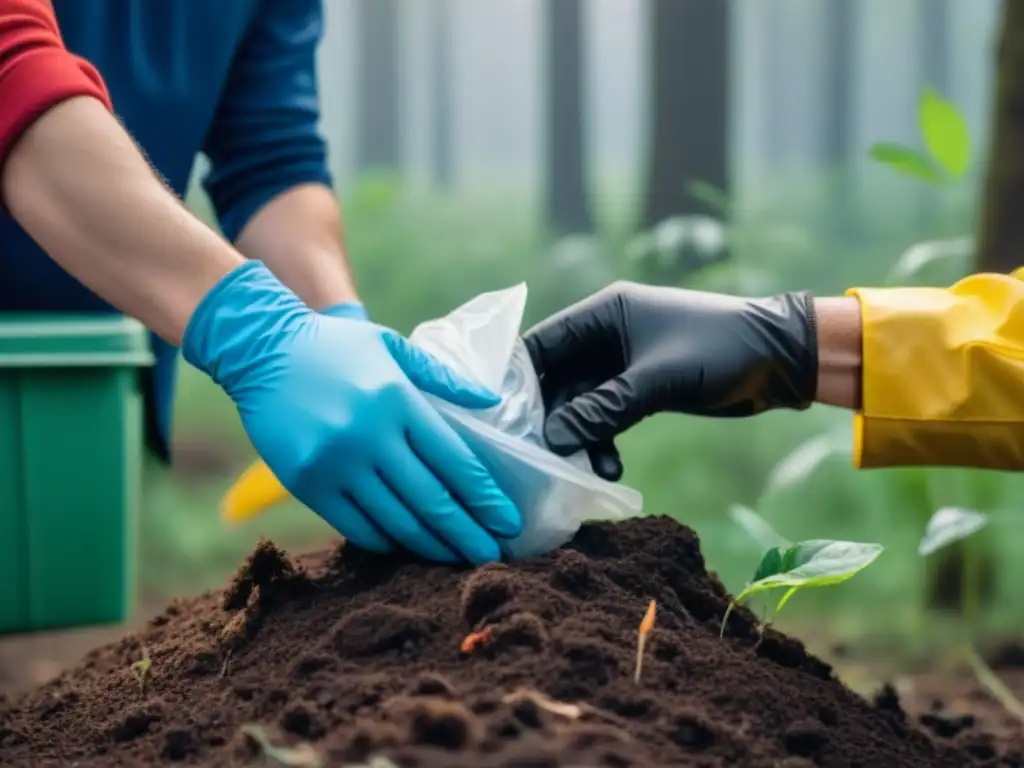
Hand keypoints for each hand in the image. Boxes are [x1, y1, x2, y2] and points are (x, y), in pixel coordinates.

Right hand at [183, 261, 521, 563]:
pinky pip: (356, 526)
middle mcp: (369, 435)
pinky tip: (408, 546)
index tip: (507, 521)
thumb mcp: (393, 346)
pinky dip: (386, 541)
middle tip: (491, 555)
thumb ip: (444, 377)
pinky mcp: (307, 484)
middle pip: (431, 499)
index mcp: (398, 399)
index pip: (454, 460)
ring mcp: (335, 463)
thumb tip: (493, 402)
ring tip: (457, 558)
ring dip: (431, 545)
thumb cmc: (335, 346)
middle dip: (466, 533)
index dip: (484, 497)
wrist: (260, 350)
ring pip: (396, 520)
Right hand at [523, 281, 817, 479]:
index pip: (542, 343)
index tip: (500, 420)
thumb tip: (552, 439)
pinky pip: (605, 416)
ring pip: (581, 404)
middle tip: (543, 458)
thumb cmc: (721, 351)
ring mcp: (622, 363)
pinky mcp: (639, 388)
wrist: (782, 359)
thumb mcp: (658, 380)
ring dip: (580, 437)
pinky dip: (603, 440)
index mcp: (605, 313)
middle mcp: (606, 335)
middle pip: (557, 379)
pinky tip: (610, 469)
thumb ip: (603, 409)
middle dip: (552, 419)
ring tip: (587, 469)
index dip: (518, 379)